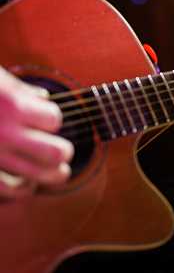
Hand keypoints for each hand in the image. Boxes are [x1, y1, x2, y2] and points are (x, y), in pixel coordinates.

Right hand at [0, 66, 73, 198]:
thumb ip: (18, 88)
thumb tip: (42, 97)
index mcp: (10, 104)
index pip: (54, 119)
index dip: (51, 119)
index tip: (43, 119)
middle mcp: (4, 132)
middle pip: (57, 152)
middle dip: (62, 151)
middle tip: (59, 150)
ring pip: (42, 175)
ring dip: (53, 173)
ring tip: (55, 170)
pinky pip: (11, 190)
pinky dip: (22, 189)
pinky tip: (24, 182)